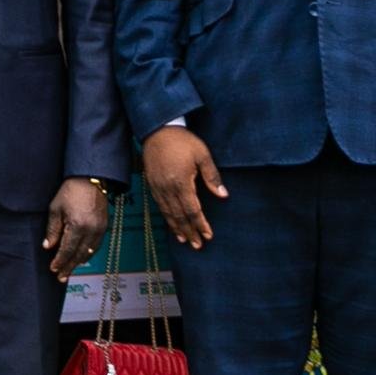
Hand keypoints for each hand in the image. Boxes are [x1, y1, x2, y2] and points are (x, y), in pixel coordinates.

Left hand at [43, 179, 109, 276]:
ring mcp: (100, 229)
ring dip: (79, 262)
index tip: (53, 269)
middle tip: (61, 277)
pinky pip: (96, 246)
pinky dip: (88, 254)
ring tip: (69, 270)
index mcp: (78, 226)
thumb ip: (52, 230)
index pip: (68, 249)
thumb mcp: (55, 209)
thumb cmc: (70, 191)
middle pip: (79, 255)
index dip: (60, 261)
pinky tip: (81, 258)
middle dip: (69, 267)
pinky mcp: (105, 227)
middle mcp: (92, 230)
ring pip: (90, 252)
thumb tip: (47, 247)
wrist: (90, 179)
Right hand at [141, 125, 223, 245]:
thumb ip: (212, 176)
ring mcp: (158, 187)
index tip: (208, 235)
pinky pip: (159, 205)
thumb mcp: (202, 155)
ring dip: (177, 228)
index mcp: (181, 182)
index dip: (201, 224)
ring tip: (185, 240)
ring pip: (168, 213)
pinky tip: (172, 224)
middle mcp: (167, 188)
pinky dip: (166, 217)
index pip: (193, 210)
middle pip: (179, 215)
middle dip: (189, 231)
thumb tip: (223, 195)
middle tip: (197, 245)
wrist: (157, 129)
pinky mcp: (151, 184)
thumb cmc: (183, 141)